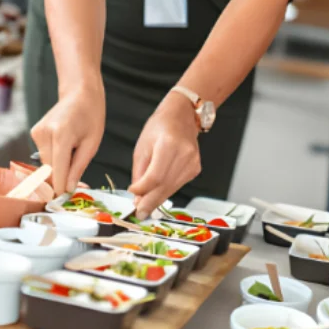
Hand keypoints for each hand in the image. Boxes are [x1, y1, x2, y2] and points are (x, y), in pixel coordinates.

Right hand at [31, 83, 104, 194]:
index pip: (57, 171)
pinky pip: (44, 155)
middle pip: (50, 170)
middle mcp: (44, 133)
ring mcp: (37, 132)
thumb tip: (67, 189)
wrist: (80, 93)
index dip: (60, 189)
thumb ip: (78, 168)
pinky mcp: (34, 133)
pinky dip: (55, 157)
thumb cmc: (91, 116)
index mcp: (61, 135)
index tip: (64, 202)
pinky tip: (66, 145)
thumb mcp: (92, 144)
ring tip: (74, 152)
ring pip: (46, 164)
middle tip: (77, 181)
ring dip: (59, 166)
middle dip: (61, 178)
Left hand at [128, 92, 201, 217]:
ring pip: (172, 189)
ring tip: (144, 205)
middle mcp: (184, 155)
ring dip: (157, 199)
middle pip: (165, 186)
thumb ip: (139, 172)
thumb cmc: (159, 127)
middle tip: (139, 213)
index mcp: (169, 145)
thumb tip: (137, 196)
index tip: (132, 195)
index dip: (142, 190)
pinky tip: (157, 191)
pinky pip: (178, 185)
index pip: (155, 176)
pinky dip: (166, 191)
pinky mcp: (196, 169)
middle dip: (150, 202)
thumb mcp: (142, 146)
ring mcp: (193, 163)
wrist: (182, 115)